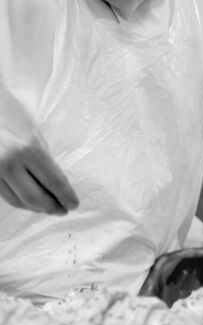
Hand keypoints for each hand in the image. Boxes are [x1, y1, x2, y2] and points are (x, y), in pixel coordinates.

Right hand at [0, 85, 78, 215]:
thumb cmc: (10, 114)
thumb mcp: (34, 134)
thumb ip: (43, 159)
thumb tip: (54, 185)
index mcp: (28, 150)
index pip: (53, 182)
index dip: (65, 196)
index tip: (73, 204)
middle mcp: (9, 163)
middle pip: (34, 197)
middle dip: (51, 207)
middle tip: (62, 210)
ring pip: (16, 200)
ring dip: (34, 207)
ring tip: (48, 208)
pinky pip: (4, 194)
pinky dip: (18, 200)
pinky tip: (29, 201)